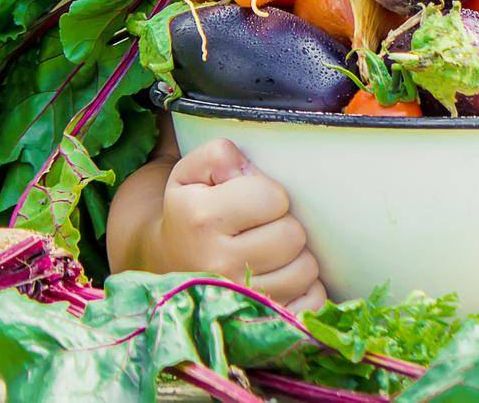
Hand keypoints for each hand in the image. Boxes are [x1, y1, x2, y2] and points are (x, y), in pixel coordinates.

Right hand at [158, 138, 326, 312]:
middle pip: (292, 235)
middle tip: (262, 227)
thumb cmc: (189, 211)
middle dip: (283, 224)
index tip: (250, 201)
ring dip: (295, 257)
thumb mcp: (192, 173)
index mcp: (202, 220)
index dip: (267, 193)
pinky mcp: (261, 323)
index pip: (272, 197)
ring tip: (269, 252)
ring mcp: (240, 300)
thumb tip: (245, 167)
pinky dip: (305, 290)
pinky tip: (280, 278)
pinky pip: (312, 302)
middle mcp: (219, 265)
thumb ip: (220, 154)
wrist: (166, 264)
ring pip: (306, 269)